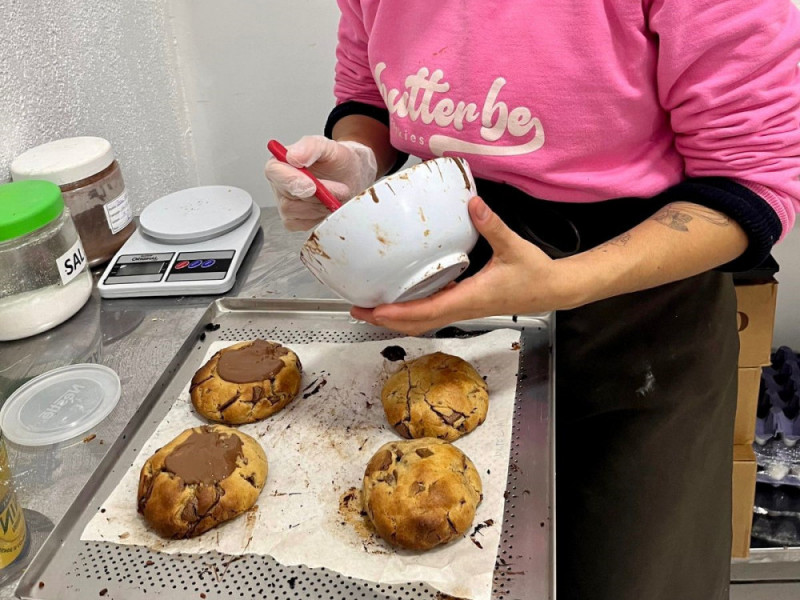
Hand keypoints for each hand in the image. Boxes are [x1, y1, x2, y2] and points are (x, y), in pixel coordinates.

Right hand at [264, 135, 376, 230]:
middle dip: (317, 196)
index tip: (312, 185)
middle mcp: (279, 184)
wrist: (349, 177)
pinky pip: (303, 223)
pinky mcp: (294, 220)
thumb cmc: (336, 161)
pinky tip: (327, 205)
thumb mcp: (328, 147)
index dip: (291, 180)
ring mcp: (285, 204)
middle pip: (287, 198)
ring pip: (297, 212)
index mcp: (281, 162)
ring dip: (321, 205)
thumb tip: (293, 156)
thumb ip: (310, 147)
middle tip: (339, 188)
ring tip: (336, 194)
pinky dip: (320, 215)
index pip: (274, 172)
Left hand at [351, 197, 580, 335]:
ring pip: (423, 321)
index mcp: (470, 298)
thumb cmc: (536, 274)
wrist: (553, 291)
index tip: (374, 310)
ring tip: (370, 308)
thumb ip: (492, 225)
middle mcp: (462, 308)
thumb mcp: (514, 247)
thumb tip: (472, 203)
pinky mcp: (466, 304)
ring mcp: (463, 308)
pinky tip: (401, 298)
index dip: (398, 313)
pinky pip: (433, 312)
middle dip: (385, 320)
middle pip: (416, 323)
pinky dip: (412, 310)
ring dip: (395, 318)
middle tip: (357, 310)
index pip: (427, 311)